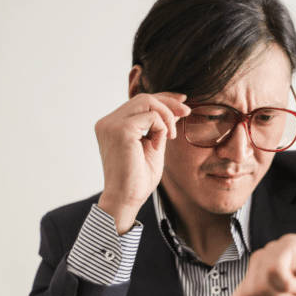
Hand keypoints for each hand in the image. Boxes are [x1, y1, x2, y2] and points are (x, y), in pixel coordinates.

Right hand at [94, 92, 189, 233]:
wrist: (126, 199)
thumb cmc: (138, 179)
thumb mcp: (153, 146)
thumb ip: (159, 127)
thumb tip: (175, 108)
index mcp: (112, 125)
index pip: (138, 102)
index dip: (162, 98)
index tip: (182, 102)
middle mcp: (108, 122)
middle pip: (143, 97)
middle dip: (169, 103)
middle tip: (187, 113)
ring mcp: (111, 124)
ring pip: (147, 101)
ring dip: (166, 116)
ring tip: (171, 136)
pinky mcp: (120, 130)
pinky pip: (151, 116)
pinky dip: (162, 128)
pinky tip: (159, 146)